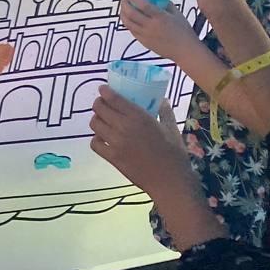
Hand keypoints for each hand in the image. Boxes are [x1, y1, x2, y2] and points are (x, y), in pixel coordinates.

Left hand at [90, 90, 205, 232]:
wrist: (170, 181)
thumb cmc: (174, 154)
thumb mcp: (172, 129)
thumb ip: (165, 112)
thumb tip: (162, 100)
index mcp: (139, 117)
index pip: (113, 99)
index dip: (105, 92)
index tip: (103, 89)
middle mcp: (124, 127)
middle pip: (100, 109)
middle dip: (99, 104)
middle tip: (102, 104)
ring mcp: (115, 143)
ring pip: (95, 125)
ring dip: (97, 120)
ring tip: (103, 120)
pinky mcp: (112, 157)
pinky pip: (95, 144)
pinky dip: (96, 139)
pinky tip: (103, 138)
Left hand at [118, 0, 202, 67]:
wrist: (185, 51)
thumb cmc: (184, 32)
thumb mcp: (177, 14)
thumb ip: (166, 4)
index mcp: (160, 17)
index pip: (142, 5)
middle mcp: (150, 26)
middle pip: (131, 13)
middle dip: (124, 4)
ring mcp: (145, 35)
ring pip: (127, 23)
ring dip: (123, 14)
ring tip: (124, 9)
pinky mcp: (143, 42)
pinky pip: (132, 31)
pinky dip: (128, 23)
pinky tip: (129, 19)